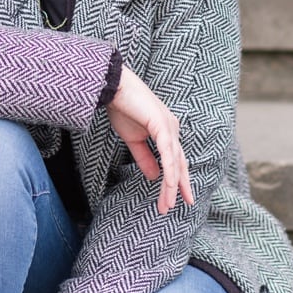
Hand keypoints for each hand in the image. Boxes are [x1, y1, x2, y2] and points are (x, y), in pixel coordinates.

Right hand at [106, 66, 193, 213]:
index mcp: (167, 131)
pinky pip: (167, 153)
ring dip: (172, 185)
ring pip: (174, 162)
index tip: (177, 198)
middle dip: (179, 186)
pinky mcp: (162, 125)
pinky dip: (169, 171)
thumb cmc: (121, 108)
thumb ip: (144, 158)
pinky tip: (168, 185)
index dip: (177, 179)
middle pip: (179, 163)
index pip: (175, 159)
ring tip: (166, 203)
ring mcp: (169, 126)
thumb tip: (153, 177)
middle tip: (178, 205)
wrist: (113, 87)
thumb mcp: (132, 139)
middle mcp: (172, 129)